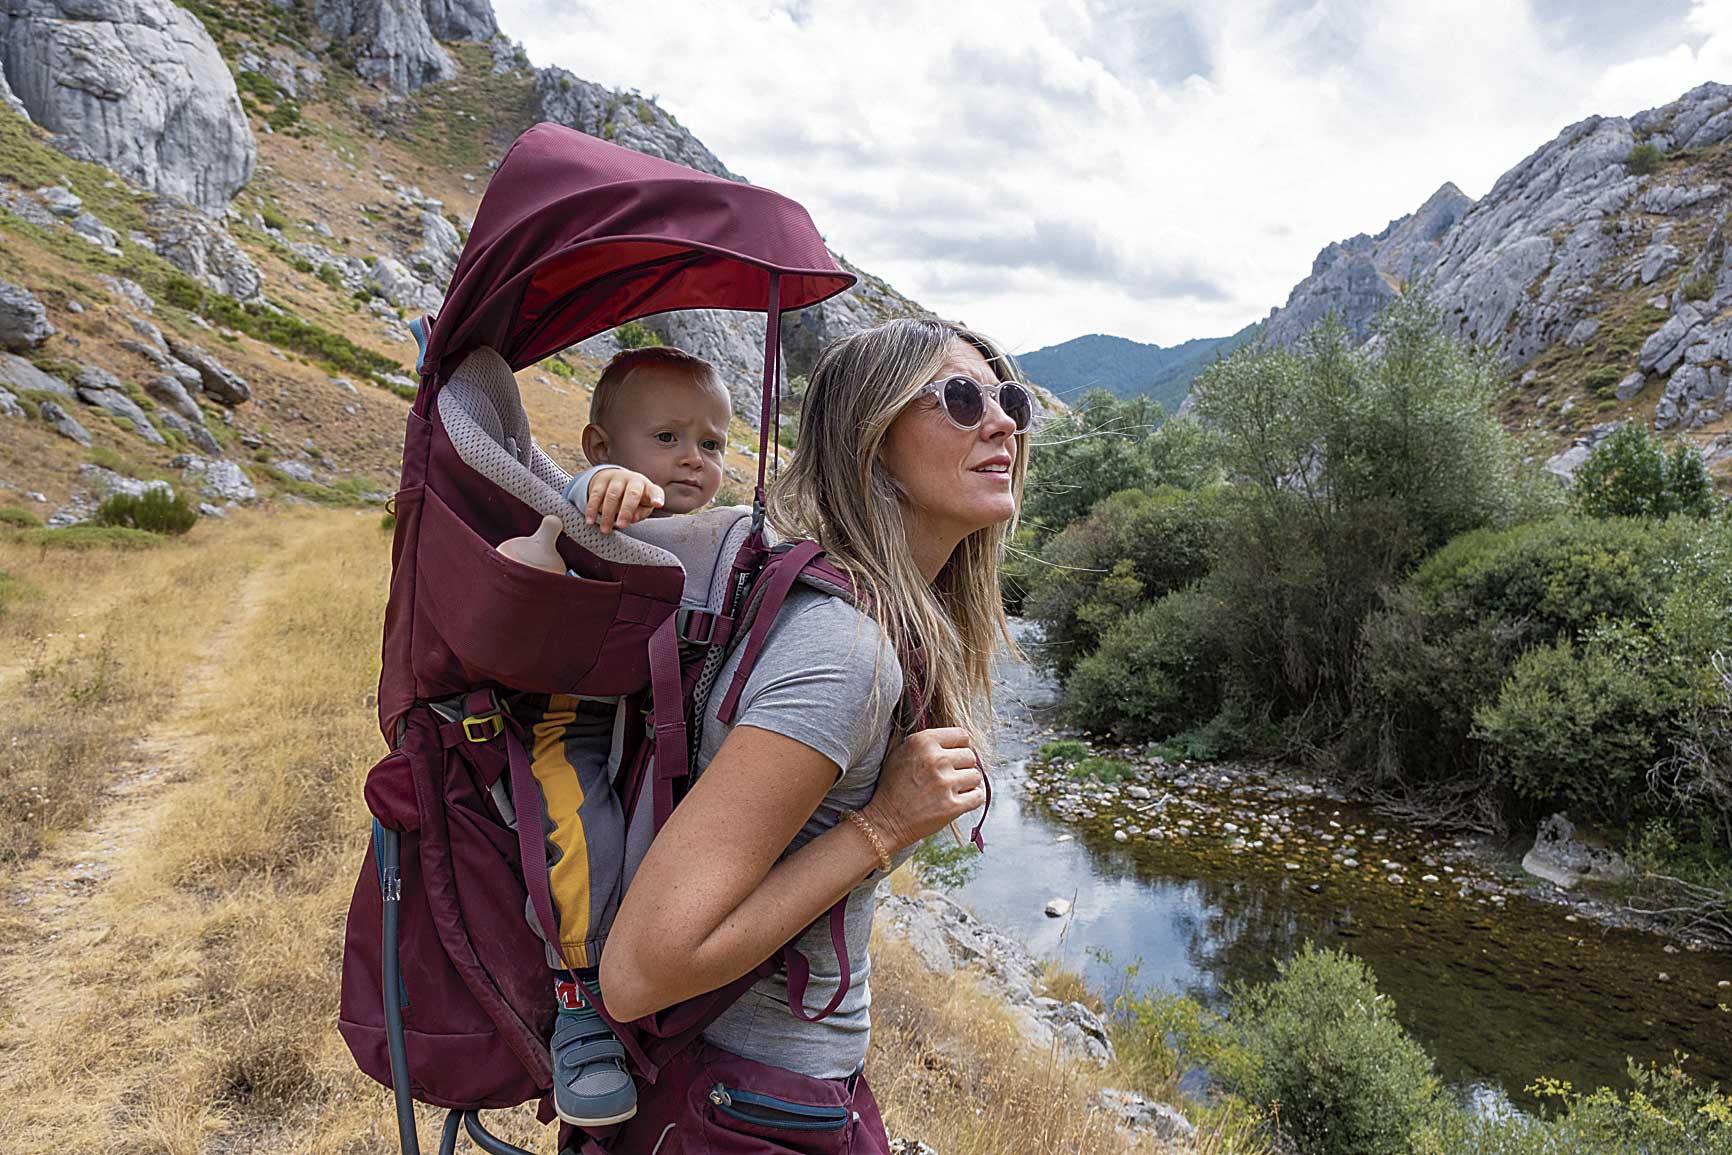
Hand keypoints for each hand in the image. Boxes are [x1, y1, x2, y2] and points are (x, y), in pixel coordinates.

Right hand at [587, 468, 663, 532]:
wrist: (616, 480)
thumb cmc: (635, 500)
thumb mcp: (641, 507)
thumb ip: (639, 513)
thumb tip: (631, 519)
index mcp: (647, 488)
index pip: (655, 492)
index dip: (656, 498)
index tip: (657, 504)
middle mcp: (633, 480)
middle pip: (631, 494)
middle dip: (626, 510)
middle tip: (621, 526)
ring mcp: (617, 478)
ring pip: (612, 495)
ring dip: (608, 514)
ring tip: (605, 530)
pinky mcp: (602, 480)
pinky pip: (596, 494)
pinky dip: (592, 509)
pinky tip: (590, 521)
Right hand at [860, 727, 983, 852]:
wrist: (885, 820)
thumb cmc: (893, 786)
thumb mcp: (898, 752)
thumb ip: (922, 740)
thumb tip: (947, 734)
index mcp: (923, 741)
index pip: (962, 735)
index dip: (960, 747)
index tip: (953, 757)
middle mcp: (936, 759)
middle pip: (971, 756)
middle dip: (962, 767)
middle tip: (948, 777)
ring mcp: (945, 783)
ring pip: (976, 776)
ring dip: (967, 784)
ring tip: (949, 790)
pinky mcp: (953, 806)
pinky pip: (978, 796)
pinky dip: (970, 800)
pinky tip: (955, 801)